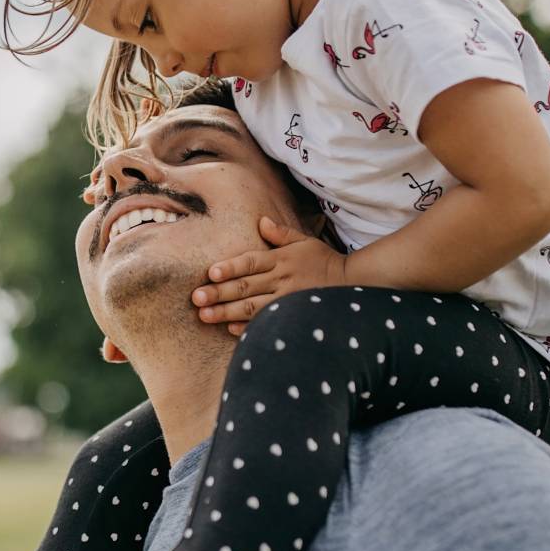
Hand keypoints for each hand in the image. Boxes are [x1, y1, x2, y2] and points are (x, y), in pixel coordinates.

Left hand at [193, 217, 350, 334]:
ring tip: (204, 315)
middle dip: (219, 293)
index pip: (251, 262)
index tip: (211, 272)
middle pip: (245, 286)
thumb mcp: (304, 241)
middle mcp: (281, 279)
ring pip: (252, 307)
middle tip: (196, 298)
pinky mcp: (291, 316)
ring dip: (226, 312)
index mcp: (281, 259)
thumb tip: (261, 221)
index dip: (231, 267)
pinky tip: (229, 329)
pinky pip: (266, 323)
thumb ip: (281, 234)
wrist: (352, 283)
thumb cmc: (322, 260)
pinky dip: (247, 327)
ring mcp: (286, 300)